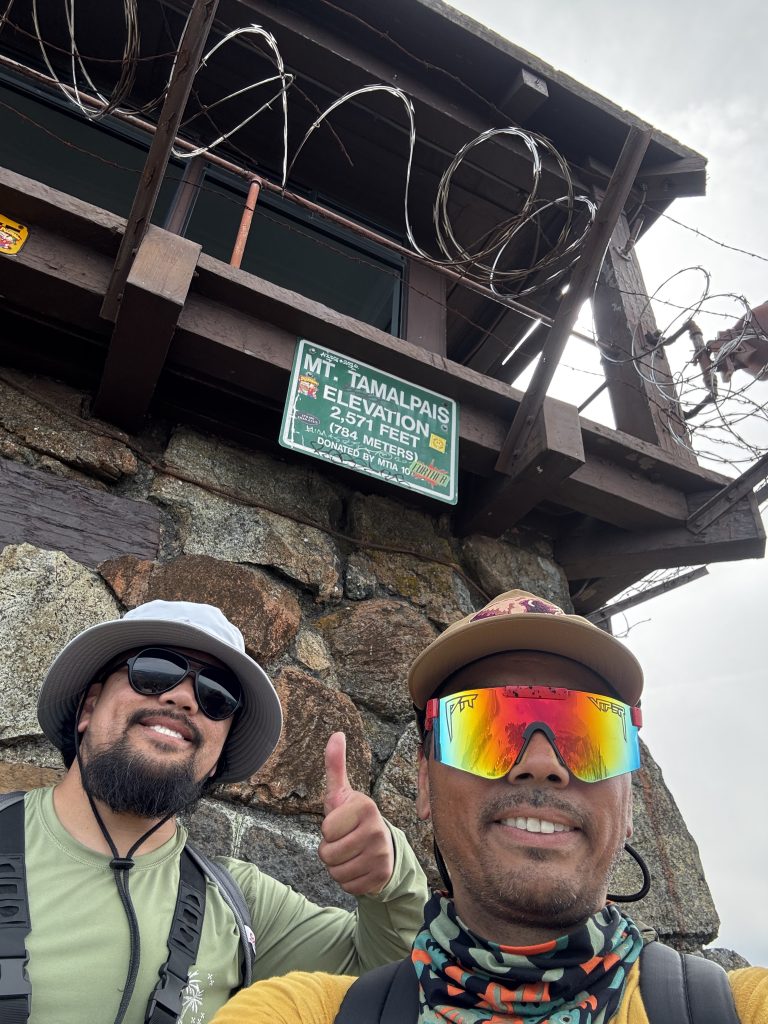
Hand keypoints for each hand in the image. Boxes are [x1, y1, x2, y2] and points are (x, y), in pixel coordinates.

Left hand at [317, 731, 394, 895]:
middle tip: (344, 841)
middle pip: (327, 854)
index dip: (327, 829)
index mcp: (366, 807)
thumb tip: (336, 733)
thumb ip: (335, 765)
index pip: (326, 829)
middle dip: (329, 850)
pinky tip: (357, 868)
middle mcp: (377, 830)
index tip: (341, 824)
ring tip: (349, 854)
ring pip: (336, 872)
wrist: (380, 848)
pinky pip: (347, 886)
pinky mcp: (380, 876)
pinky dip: (347, 880)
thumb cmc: (353, 818)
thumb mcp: (341, 793)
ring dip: (336, 867)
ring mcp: (381, 855)